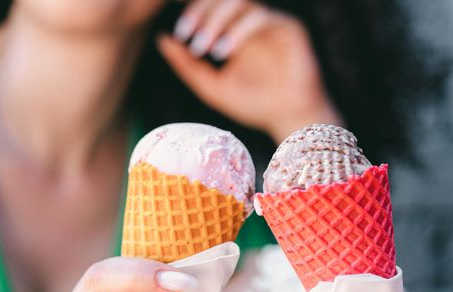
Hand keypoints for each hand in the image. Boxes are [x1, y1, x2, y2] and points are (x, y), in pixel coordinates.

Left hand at [158, 0, 340, 143]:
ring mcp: (271, 22)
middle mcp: (252, 22)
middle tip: (186, 34)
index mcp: (234, 31)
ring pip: (241, 1)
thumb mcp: (211, 87)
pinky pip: (260, 16)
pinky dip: (238, 31)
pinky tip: (224, 52)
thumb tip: (162, 39)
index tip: (179, 32)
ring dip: (217, 20)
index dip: (193, 10)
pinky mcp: (289, 27)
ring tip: (204, 47)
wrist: (288, 119)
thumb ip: (187, 65)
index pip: (211, 6)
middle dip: (201, 11)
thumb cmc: (253, 105)